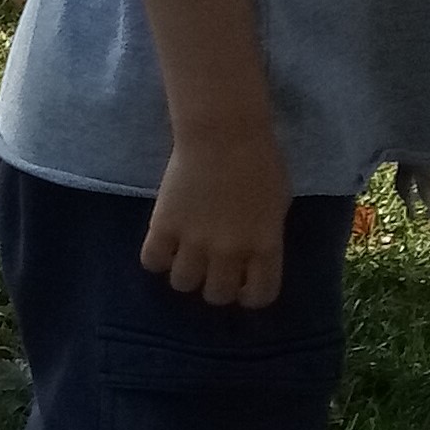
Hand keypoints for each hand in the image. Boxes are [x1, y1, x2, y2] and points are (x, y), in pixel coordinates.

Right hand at [140, 130, 291, 307]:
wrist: (223, 133)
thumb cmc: (259, 161)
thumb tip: (249, 255)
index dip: (249, 295)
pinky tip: (164, 244)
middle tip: (211, 268)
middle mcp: (230, 251)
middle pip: (216, 295)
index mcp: (265, 245)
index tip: (243, 284)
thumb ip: (264, 236)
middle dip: (215, 285)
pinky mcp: (164, 226)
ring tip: (185, 256)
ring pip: (182, 283)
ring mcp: (194, 241)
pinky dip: (157, 258)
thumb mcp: (277, 204)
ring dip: (185, 273)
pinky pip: (152, 261)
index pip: (259, 296)